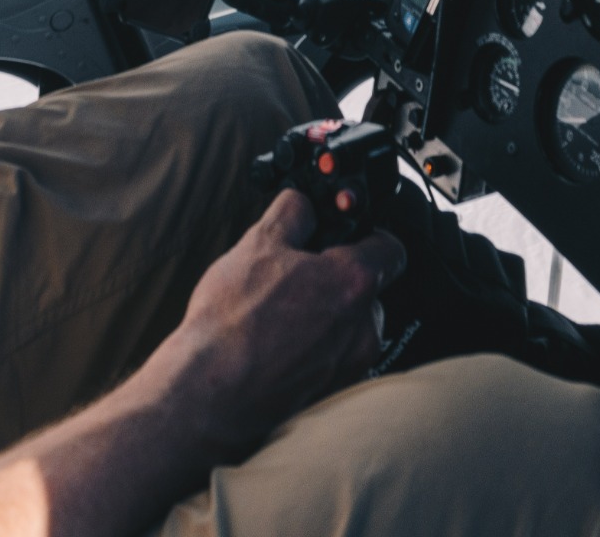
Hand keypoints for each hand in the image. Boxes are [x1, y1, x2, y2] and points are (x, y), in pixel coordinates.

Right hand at [143, 190, 405, 461]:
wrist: (210, 394)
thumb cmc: (232, 324)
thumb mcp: (257, 244)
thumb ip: (291, 213)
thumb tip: (301, 204)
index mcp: (354, 282)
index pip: (390, 248)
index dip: (367, 234)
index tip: (345, 234)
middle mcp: (364, 327)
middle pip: (366, 288)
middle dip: (337, 278)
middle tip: (296, 275)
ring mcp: (350, 364)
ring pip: (350, 325)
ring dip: (325, 315)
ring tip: (279, 314)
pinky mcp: (331, 392)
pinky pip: (334, 356)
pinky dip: (314, 346)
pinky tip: (277, 343)